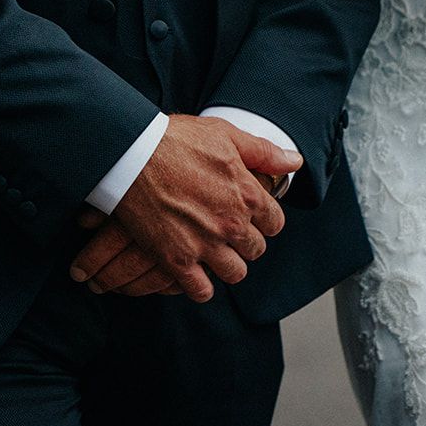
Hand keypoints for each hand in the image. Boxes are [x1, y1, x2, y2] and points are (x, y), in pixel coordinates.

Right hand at [69, 115, 296, 301]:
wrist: (131, 155)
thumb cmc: (176, 140)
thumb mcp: (226, 135)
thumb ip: (263, 152)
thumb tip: (295, 162)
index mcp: (248, 194)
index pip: (274, 223)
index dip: (263, 220)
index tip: (250, 217)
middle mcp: (232, 223)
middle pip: (256, 250)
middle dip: (245, 243)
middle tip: (228, 233)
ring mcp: (205, 244)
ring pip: (234, 273)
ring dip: (227, 265)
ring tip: (213, 254)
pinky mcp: (177, 260)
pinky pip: (201, 290)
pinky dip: (200, 286)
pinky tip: (193, 274)